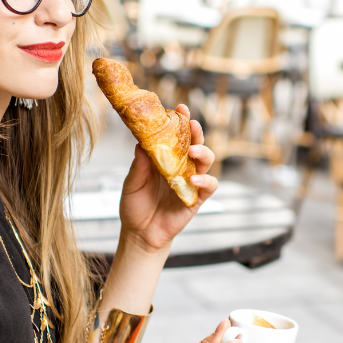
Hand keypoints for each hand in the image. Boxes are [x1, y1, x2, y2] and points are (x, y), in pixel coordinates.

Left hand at [118, 104, 218, 253]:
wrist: (140, 234)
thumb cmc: (135, 205)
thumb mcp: (132, 182)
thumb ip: (139, 164)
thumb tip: (141, 142)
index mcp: (166, 158)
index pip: (176, 135)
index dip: (180, 121)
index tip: (179, 108)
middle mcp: (182, 166)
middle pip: (195, 143)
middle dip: (196, 131)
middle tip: (191, 123)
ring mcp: (191, 181)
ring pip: (206, 160)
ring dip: (203, 151)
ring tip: (193, 150)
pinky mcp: (198, 198)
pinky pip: (209, 185)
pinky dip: (205, 179)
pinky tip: (194, 178)